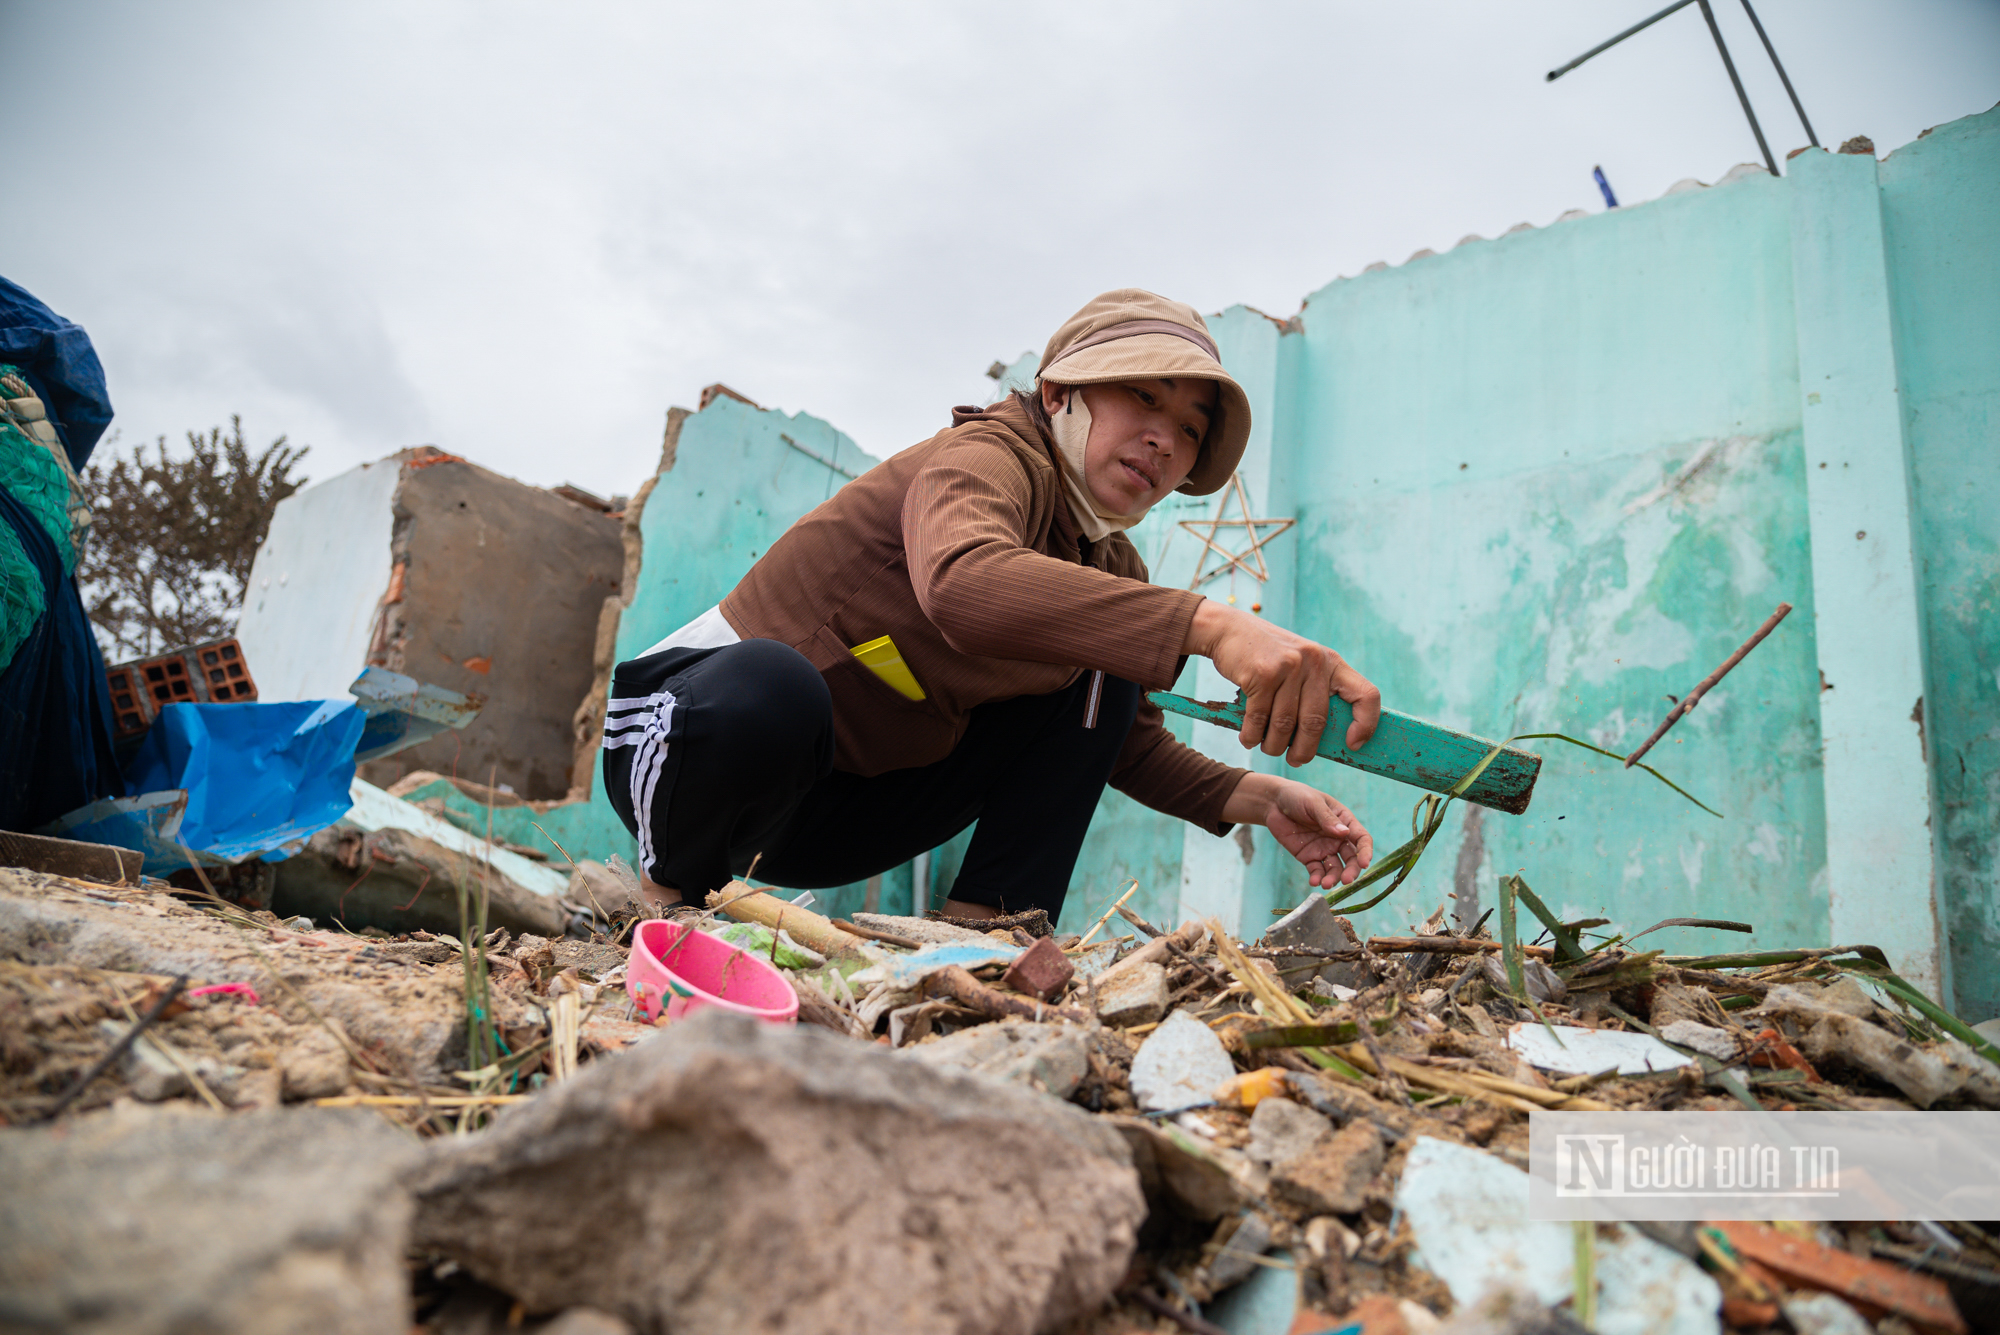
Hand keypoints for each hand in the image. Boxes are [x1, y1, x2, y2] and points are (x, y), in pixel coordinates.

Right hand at [1185, 600, 1381, 764]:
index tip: (1353, 744)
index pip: (1366, 694)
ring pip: (1285, 724)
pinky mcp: (1262, 673)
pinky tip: (1249, 739)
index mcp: (1331, 662)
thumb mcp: (1301, 665)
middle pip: (1316, 722)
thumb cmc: (1268, 657)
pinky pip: (1259, 718)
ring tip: (1268, 748)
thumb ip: (1314, 691)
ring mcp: (1288, 667)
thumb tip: (1320, 740)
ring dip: (1274, 745)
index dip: (1366, 723)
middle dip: (1304, 749)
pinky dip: (1252, 735)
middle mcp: (1314, 662)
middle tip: (1296, 760)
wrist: (1230, 630)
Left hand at [1221, 773, 1372, 887]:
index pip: (1361, 839)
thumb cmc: (1297, 796)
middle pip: (1351, 858)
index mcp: (1345, 821)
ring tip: (1325, 884)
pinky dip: (1317, 877)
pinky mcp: (1309, 856)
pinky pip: (1316, 870)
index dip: (1365, 852)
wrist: (1273, 802)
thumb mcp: (1313, 803)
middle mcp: (1337, 838)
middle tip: (1346, 880)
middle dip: (1351, 871)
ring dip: (1333, 878)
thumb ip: (1327, 819)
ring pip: (1334, 868)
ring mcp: (1324, 848)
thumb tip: (1343, 833)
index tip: (1364, 863)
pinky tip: (1314, 881)